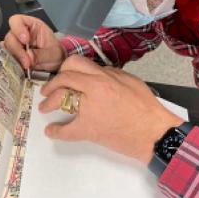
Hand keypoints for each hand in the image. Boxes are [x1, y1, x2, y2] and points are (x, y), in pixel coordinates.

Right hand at [4, 15, 65, 71]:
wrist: (55, 65)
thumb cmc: (55, 53)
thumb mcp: (53, 53)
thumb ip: (41, 54)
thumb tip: (28, 57)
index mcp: (31, 26)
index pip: (17, 21)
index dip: (18, 29)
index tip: (25, 40)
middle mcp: (19, 34)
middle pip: (10, 38)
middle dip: (18, 51)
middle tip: (27, 62)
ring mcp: (14, 46)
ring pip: (6, 50)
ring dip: (14, 59)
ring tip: (25, 67)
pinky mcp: (12, 57)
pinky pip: (5, 60)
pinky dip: (10, 65)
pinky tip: (18, 69)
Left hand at [39, 56, 183, 163]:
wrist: (154, 133)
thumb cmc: (146, 106)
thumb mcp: (129, 80)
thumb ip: (109, 73)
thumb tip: (93, 72)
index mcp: (103, 76)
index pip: (74, 64)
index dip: (63, 69)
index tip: (60, 76)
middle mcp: (93, 89)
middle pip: (62, 79)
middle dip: (51, 85)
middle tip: (46, 92)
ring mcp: (89, 109)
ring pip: (60, 99)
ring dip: (48, 102)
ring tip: (43, 108)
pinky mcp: (89, 129)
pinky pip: (66, 130)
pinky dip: (56, 131)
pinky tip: (51, 131)